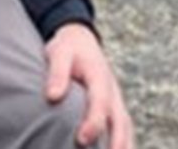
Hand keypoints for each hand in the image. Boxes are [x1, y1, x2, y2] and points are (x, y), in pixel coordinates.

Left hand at [44, 23, 133, 148]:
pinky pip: (124, 129)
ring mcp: (116, 101)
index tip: (82, 140)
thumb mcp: (59, 53)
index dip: (93, 122)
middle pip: (120, 121)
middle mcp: (113, 91)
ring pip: (126, 128)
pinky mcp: (114, 109)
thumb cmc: (67, 48)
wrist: (80, 39)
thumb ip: (57, 73)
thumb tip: (52, 97)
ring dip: (123, 146)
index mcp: (99, 76)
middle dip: (115, 143)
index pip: (100, 102)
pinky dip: (124, 143)